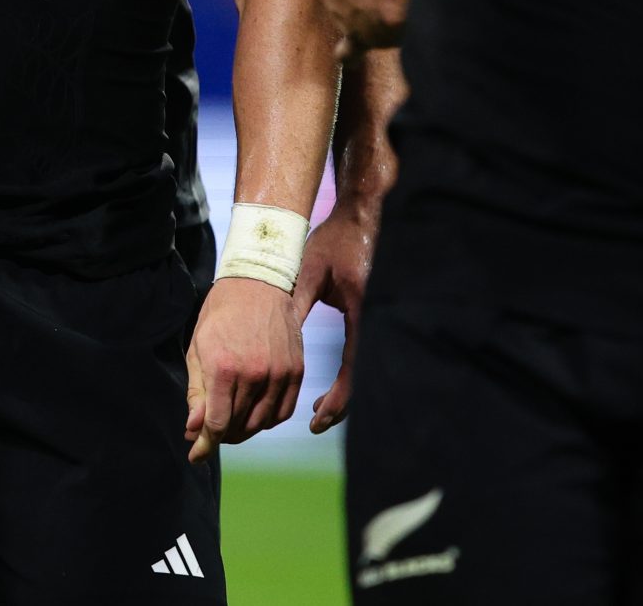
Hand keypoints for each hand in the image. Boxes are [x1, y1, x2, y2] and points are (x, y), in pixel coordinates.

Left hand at [186, 276, 306, 461]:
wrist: (257, 282)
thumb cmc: (220, 314)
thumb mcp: (197, 349)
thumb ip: (196, 393)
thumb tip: (194, 430)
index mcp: (224, 368)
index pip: (216, 424)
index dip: (205, 445)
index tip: (196, 456)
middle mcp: (255, 374)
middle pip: (238, 427)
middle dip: (220, 436)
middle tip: (209, 433)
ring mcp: (279, 374)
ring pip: (260, 424)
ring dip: (243, 430)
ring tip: (230, 422)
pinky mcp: (297, 371)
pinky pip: (283, 413)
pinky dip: (267, 421)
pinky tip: (254, 414)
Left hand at [296, 201, 377, 431]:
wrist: (360, 219)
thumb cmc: (334, 242)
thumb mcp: (309, 273)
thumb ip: (294, 307)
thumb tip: (269, 346)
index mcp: (361, 315)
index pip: (352, 372)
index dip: (336, 400)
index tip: (316, 420)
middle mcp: (372, 323)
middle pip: (360, 380)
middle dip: (338, 406)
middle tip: (314, 423)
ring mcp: (373, 322)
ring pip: (361, 373)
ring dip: (341, 395)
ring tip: (316, 411)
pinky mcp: (368, 319)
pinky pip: (358, 358)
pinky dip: (344, 378)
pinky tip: (325, 387)